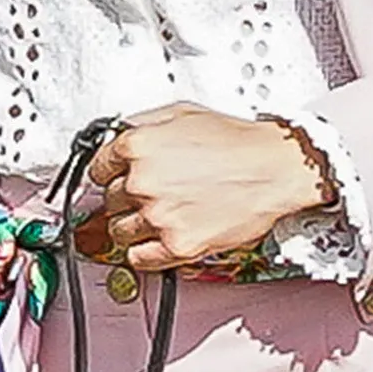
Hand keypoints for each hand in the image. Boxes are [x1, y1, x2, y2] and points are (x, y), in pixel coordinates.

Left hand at [86, 106, 323, 270]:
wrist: (275, 168)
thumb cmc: (237, 141)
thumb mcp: (182, 113)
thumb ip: (143, 124)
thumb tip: (120, 135)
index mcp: (139, 146)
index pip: (97, 167)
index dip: (110, 172)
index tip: (117, 178)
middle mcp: (143, 182)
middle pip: (109, 200)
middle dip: (126, 198)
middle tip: (150, 195)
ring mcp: (158, 216)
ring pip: (119, 230)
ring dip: (133, 225)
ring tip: (157, 216)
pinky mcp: (177, 245)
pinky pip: (138, 258)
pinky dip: (142, 252)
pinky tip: (156, 240)